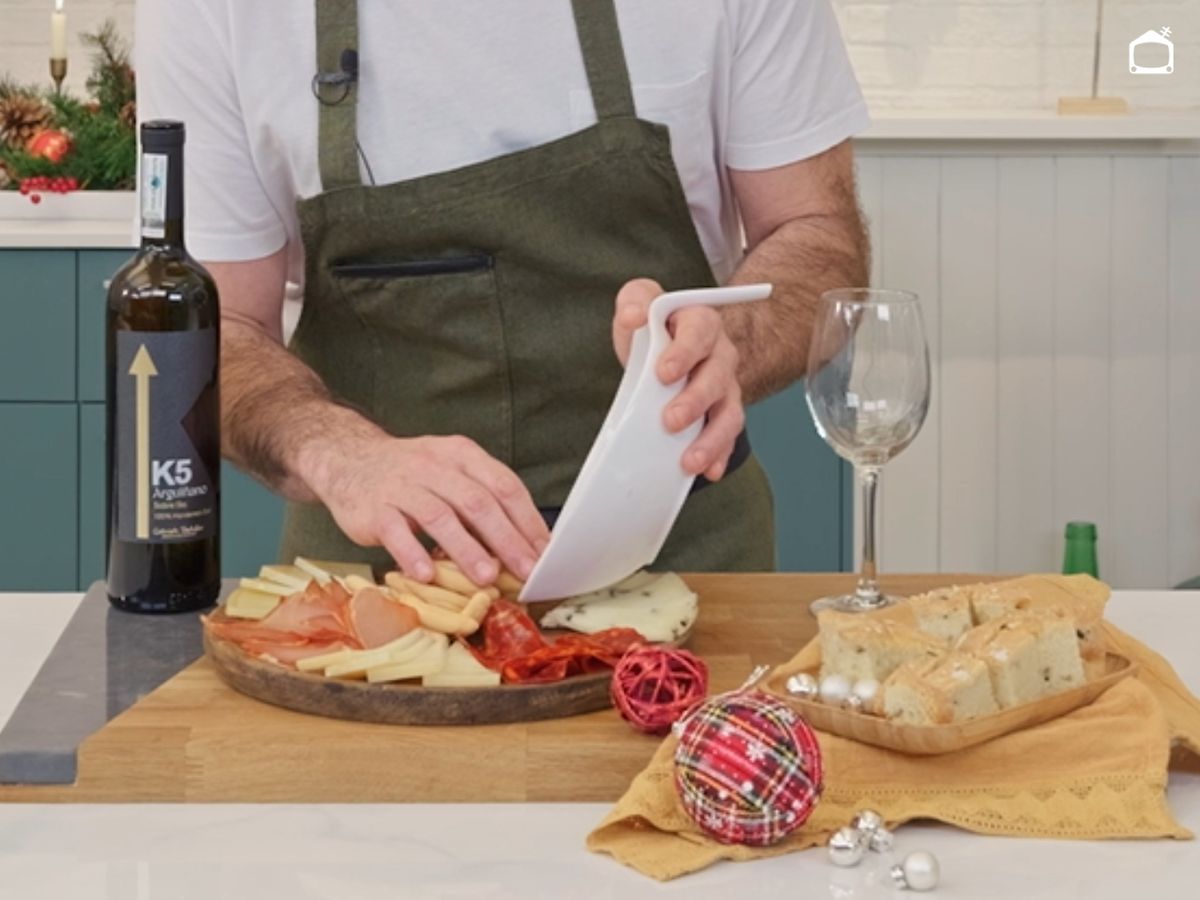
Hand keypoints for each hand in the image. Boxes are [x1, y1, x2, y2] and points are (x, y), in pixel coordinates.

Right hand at [312, 433, 549, 584]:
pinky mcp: (373, 508)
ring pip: (440, 516)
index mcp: (461, 455)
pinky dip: (413, 553)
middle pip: (477, 502)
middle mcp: (434, 466)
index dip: (527, 520)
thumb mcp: (450, 474)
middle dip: (507, 540)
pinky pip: (395, 531)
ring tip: (487, 578)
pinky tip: (427, 575)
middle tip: (526, 571)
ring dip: (466, 549)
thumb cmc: (412, 476)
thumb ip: (482, 502)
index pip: (503, 485)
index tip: (545, 552)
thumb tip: (524, 545)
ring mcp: (402, 486)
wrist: (347, 458)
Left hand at [612, 278, 744, 480]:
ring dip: (711, 438)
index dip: (684, 352)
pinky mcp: (721, 415)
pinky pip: (728, 437)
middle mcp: (720, 356)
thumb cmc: (656, 327)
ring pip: (729, 413)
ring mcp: (725, 388)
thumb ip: (636, 300)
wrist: (672, 349)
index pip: (700, 332)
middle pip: (718, 377)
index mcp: (701, 323)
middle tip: (670, 420)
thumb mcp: (641, 302)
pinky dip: (719, 455)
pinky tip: (708, 471)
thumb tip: (633, 316)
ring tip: (690, 460)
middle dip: (695, 401)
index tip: (663, 372)